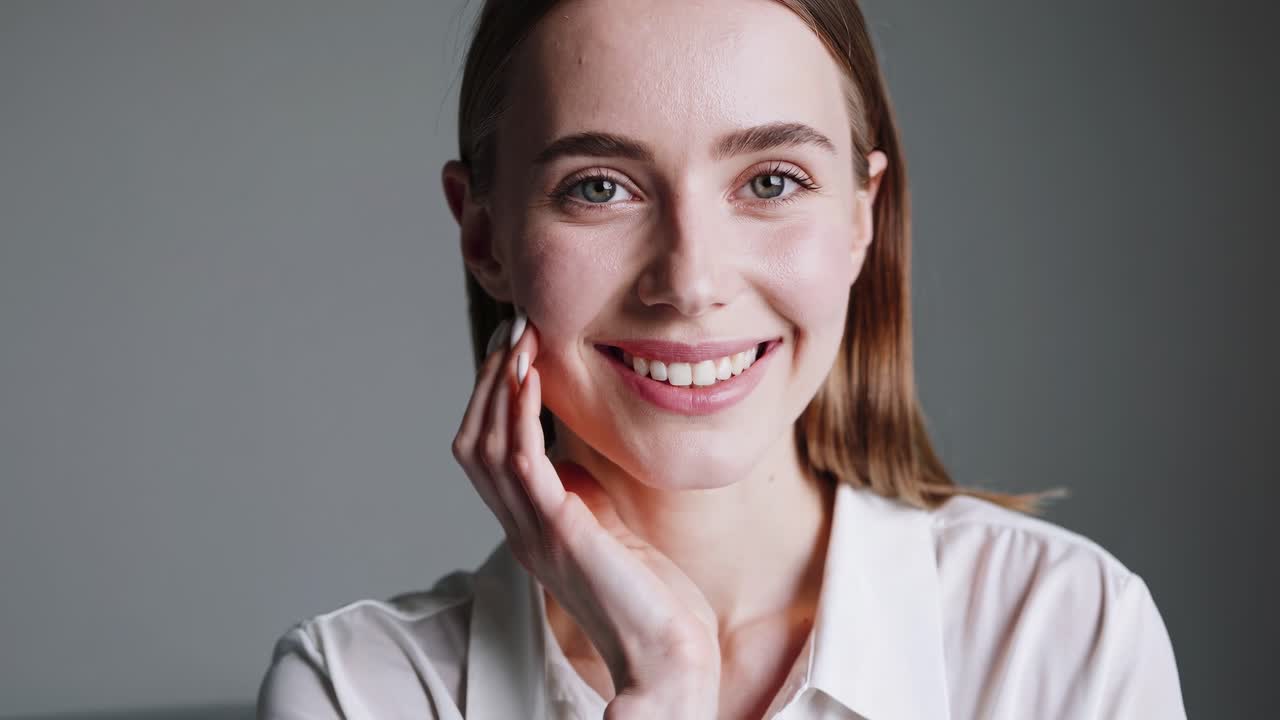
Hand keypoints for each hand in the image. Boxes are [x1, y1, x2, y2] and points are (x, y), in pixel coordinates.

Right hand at [451, 310, 719, 711]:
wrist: (668, 654)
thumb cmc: (654, 598)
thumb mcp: (611, 527)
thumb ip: (586, 491)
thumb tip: (580, 448)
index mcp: (530, 527)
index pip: (488, 453)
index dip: (493, 398)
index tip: (516, 348)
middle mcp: (520, 529)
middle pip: (473, 443)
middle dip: (488, 381)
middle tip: (511, 330)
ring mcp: (532, 532)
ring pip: (485, 447)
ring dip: (498, 387)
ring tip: (517, 339)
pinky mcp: (557, 531)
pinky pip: (520, 463)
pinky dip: (518, 415)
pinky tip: (528, 377)